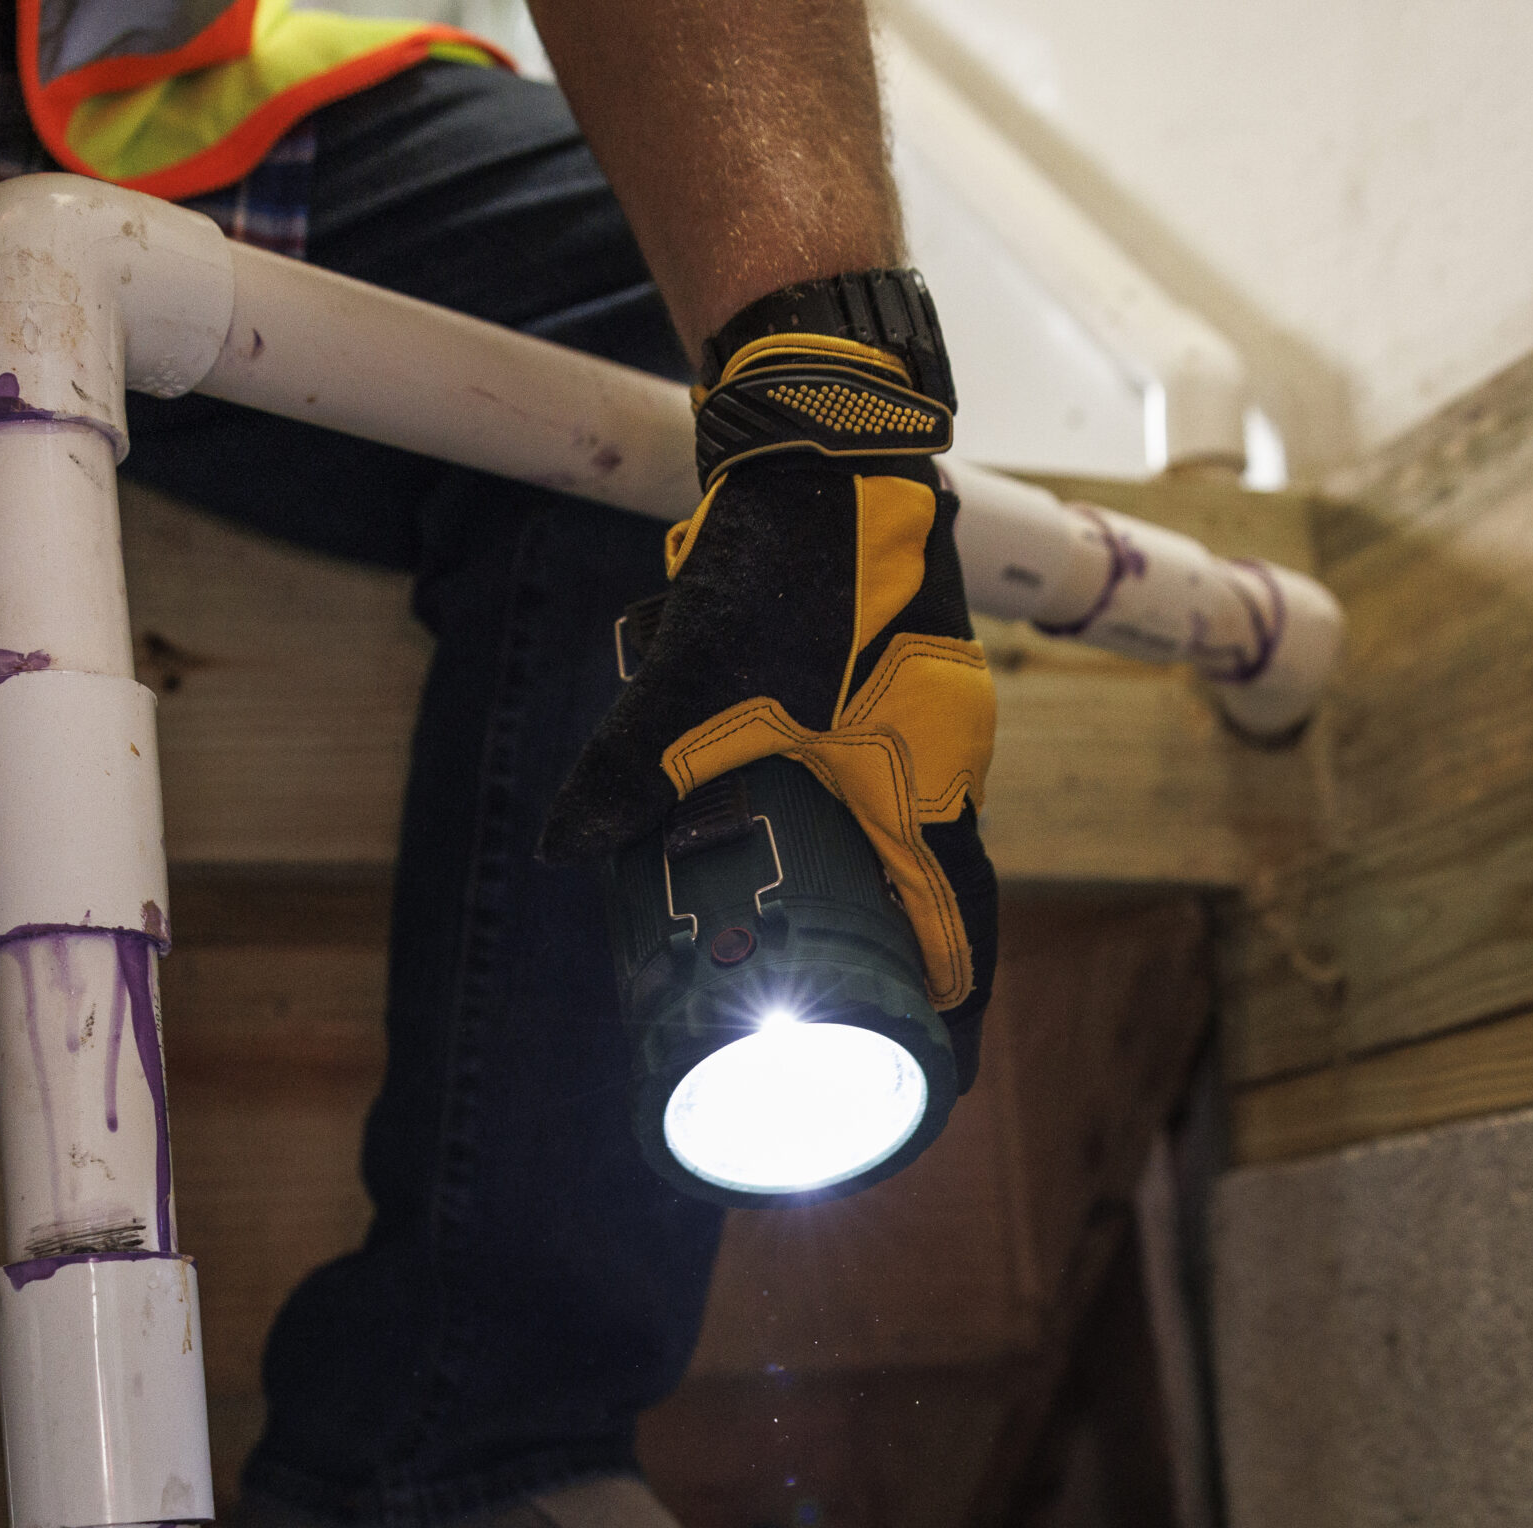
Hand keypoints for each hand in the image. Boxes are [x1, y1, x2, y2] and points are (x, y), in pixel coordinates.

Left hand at [542, 320, 999, 1057]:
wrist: (829, 436)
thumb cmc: (795, 554)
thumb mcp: (703, 669)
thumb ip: (637, 759)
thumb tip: (571, 850)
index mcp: (926, 777)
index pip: (961, 926)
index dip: (957, 1013)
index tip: (946, 1085)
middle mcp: (940, 761)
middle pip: (934, 901)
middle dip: (901, 980)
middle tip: (850, 1046)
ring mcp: (922, 725)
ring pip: (904, 843)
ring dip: (870, 905)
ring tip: (813, 965)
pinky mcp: (889, 689)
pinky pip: (877, 789)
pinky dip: (846, 835)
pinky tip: (787, 842)